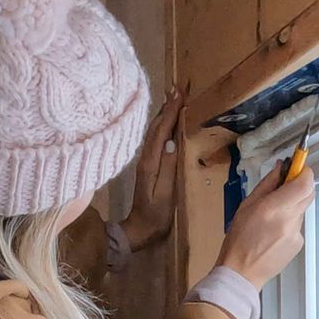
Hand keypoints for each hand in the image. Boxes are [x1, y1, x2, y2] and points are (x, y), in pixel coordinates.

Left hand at [118, 86, 184, 252]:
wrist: (139, 230)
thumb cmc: (156, 215)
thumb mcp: (166, 194)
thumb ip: (168, 168)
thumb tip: (172, 142)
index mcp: (150, 162)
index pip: (161, 130)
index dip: (170, 111)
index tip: (179, 93)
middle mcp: (144, 156)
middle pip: (154, 125)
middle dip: (166, 106)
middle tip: (178, 87)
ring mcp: (143, 159)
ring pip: (153, 130)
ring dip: (163, 112)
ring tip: (173, 97)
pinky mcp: (146, 164)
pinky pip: (154, 137)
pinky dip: (160, 124)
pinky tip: (165, 119)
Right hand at [216, 159, 315, 288]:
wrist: (241, 272)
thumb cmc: (239, 240)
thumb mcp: (247, 205)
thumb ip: (267, 184)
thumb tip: (280, 168)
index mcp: (274, 208)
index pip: (304, 182)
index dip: (303, 171)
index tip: (296, 168)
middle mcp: (289, 220)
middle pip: (308, 193)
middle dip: (299, 185)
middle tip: (284, 186)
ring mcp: (296, 233)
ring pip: (302, 209)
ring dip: (291, 206)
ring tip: (270, 218)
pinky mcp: (298, 243)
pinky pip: (298, 225)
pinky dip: (288, 223)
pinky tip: (272, 233)